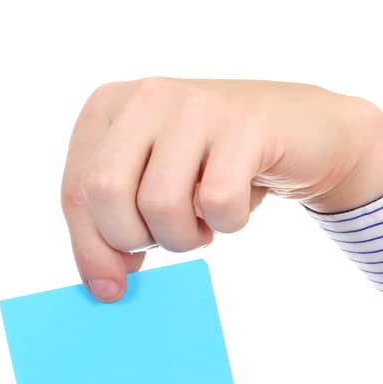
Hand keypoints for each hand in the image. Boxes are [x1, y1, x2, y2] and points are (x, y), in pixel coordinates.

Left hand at [58, 77, 382, 302]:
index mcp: (108, 108)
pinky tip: (236, 206)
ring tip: (202, 224)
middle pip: (105, 192)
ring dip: (183, 237)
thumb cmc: (215, 166)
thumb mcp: (152, 185)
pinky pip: (217, 202)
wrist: (307, 131)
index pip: (75, 190)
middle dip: (133, 238)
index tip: (111, 286)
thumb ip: (115, 226)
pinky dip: (228, 224)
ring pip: (160, 202)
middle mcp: (146, 96)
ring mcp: (196, 104)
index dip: (91, 247)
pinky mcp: (245, 124)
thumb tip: (103, 287)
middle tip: (165, 239)